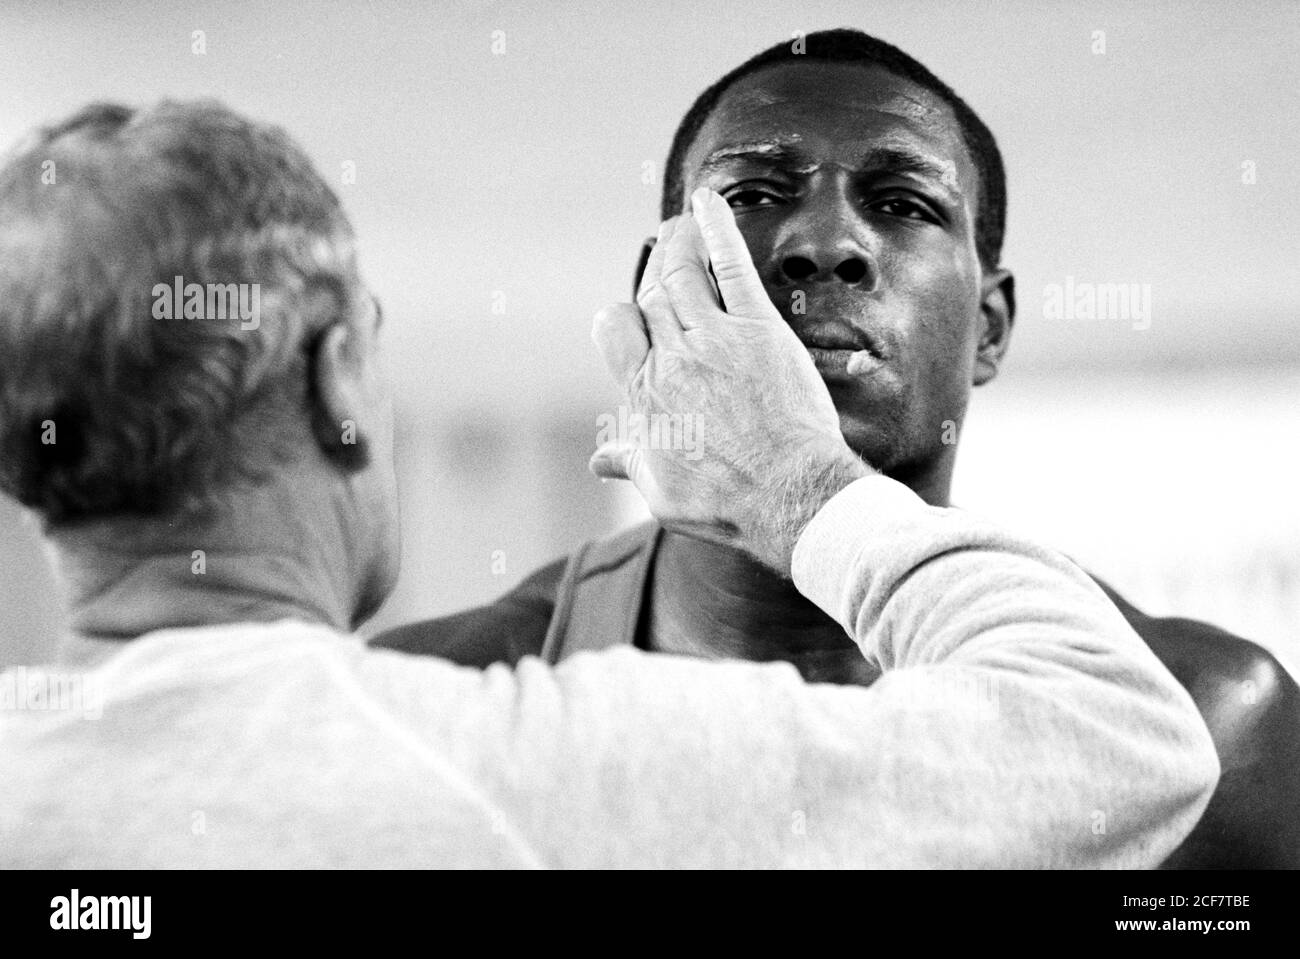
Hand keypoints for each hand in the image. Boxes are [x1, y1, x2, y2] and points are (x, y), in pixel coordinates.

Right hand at [590, 187, 870, 574]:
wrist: (786, 496)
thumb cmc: (725, 502)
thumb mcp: (662, 490)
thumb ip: (630, 461)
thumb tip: (601, 459)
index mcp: (644, 393)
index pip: (616, 329)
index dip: (622, 317)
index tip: (633, 316)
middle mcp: (672, 357)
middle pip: (651, 295)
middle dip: (654, 271)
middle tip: (664, 255)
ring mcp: (715, 338)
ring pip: (683, 272)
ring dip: (677, 243)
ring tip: (679, 225)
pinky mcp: (758, 328)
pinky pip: (732, 267)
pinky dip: (718, 230)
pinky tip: (708, 203)